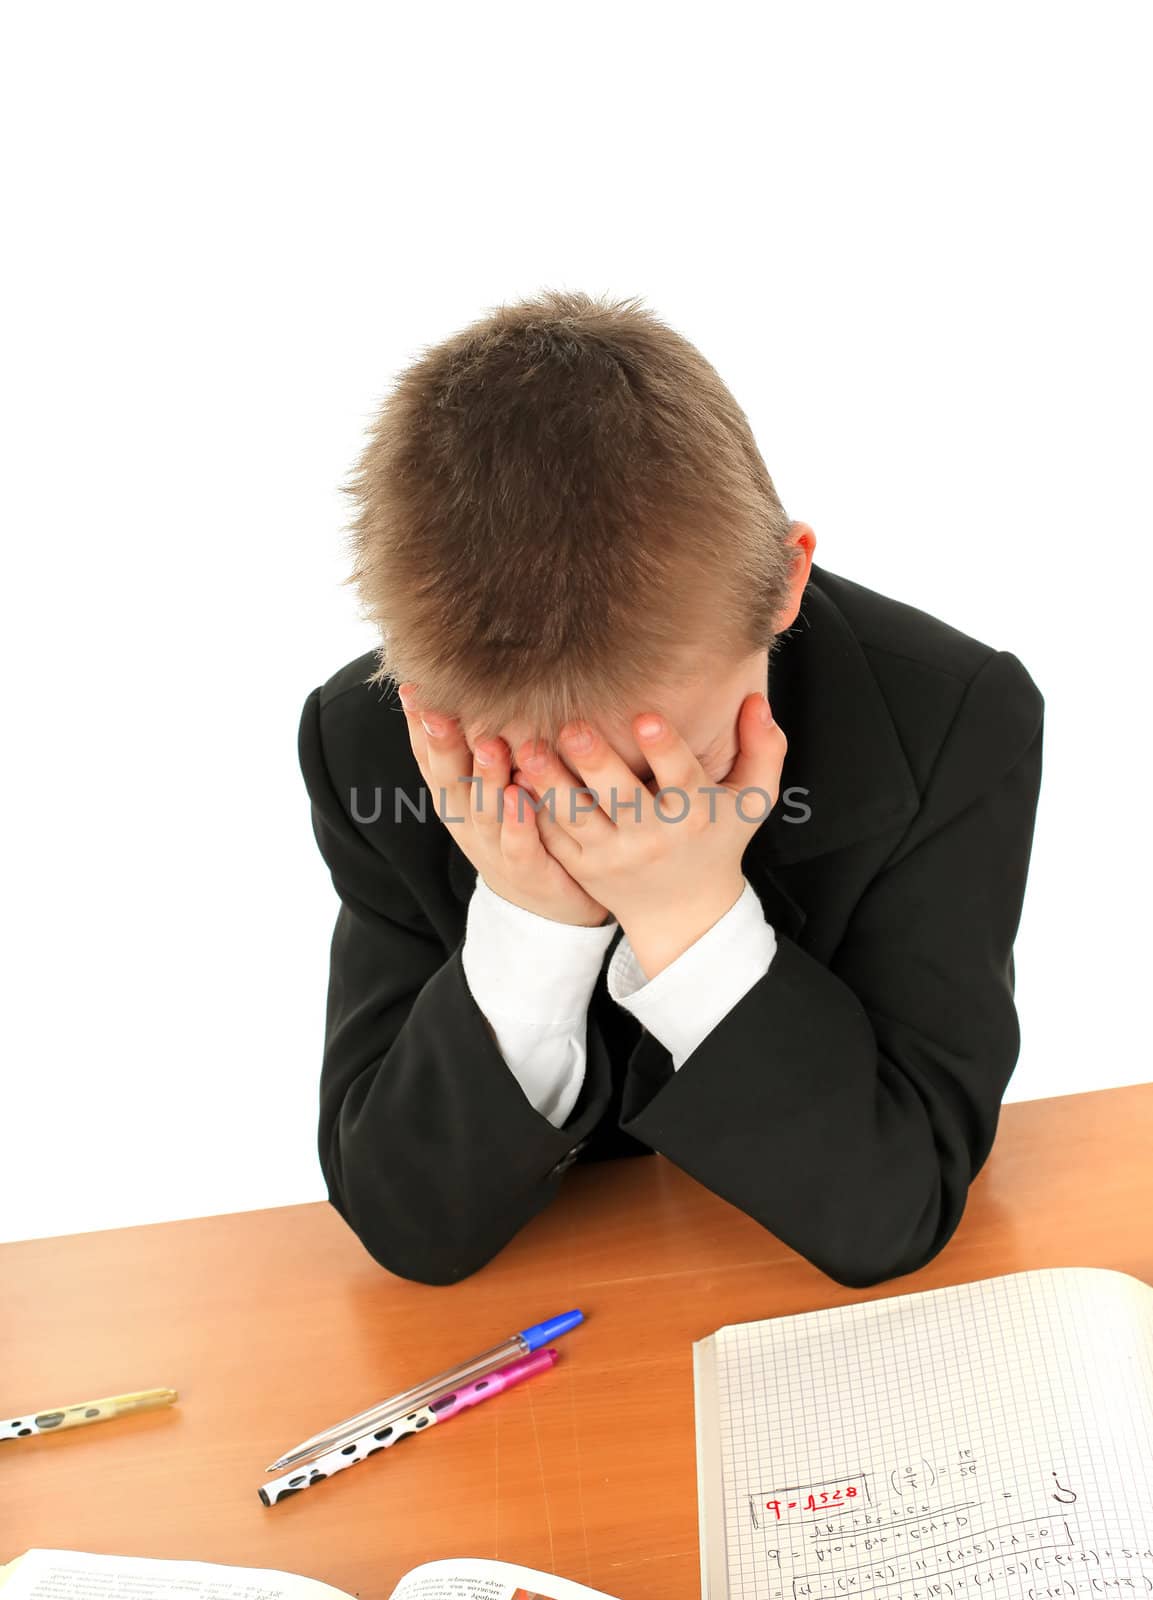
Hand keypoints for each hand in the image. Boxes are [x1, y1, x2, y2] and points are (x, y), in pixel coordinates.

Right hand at [396, 683, 611, 927]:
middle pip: (448, 778)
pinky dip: (517, 824)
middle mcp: (467, 822)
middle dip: (442, 743)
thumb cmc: (524, 830)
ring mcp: (494, 849)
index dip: (419, 726)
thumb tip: (474, 685)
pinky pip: (519, 847)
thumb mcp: (495, 787)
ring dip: (484, 776)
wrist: (551, 906)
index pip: (430, 757)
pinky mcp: (527, 873)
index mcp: (457, 798)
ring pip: (483, 809)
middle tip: (436, 708)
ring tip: (490, 744)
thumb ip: (483, 744)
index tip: (413, 686)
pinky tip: (521, 799)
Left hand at [519, 694, 786, 977]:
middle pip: (620, 796)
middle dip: (595, 761)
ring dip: (549, 781)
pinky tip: (512, 774)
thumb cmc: (717, 839)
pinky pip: (552, 834)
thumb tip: (755, 699)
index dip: (664, 748)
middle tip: (572, 726)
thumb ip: (765, 750)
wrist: (681, 911)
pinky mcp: (580, 865)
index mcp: (694, 812)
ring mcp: (611, 854)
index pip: (680, 776)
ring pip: (575, 816)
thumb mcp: (752, 800)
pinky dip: (531, 807)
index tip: (646, 717)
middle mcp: (651, 836)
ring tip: (529, 748)